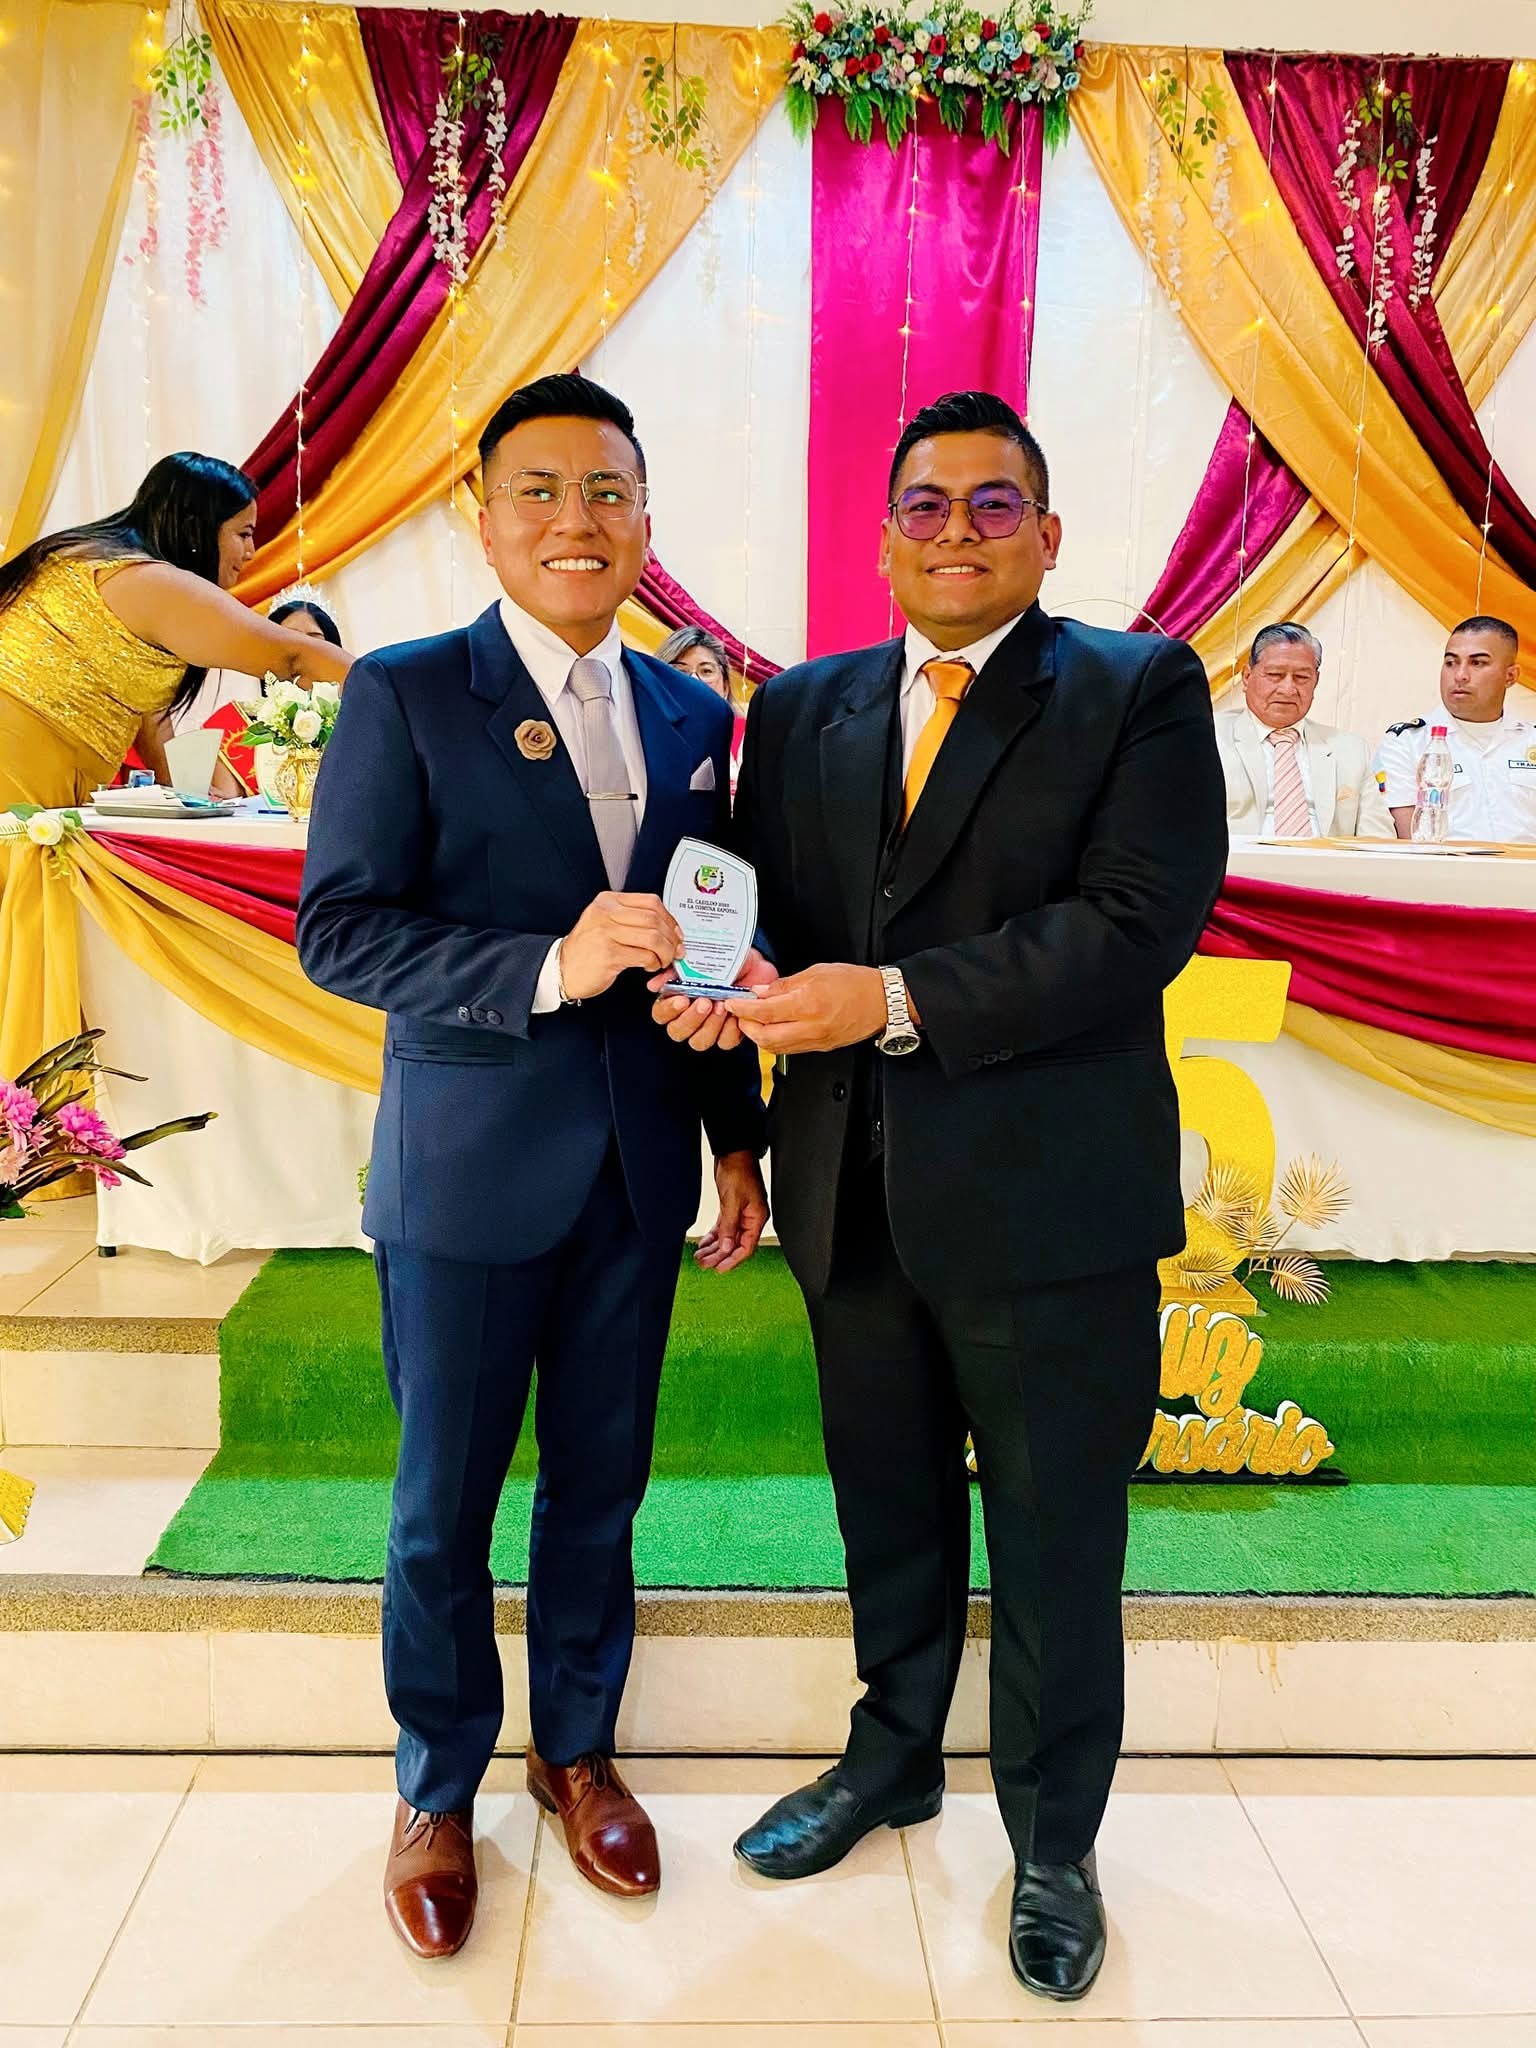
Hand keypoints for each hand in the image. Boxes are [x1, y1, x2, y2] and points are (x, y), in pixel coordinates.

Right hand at [560, 892, 684, 1001]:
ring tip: (663, 960)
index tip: (676, 932)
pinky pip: (644, 956)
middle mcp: (606, 913)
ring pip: (652, 937)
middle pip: (654, 919)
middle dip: (672, 937)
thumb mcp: (604, 922)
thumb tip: (666, 926)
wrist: (560, 969)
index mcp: (608, 901)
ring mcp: (606, 933)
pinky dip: (654, 963)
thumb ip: (630, 919)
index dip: (670, 918)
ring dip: (665, 952)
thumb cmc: (586, 949)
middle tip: (676, 950)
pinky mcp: (609, 954)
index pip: (650, 902)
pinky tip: (650, 966)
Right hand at [648, 946, 779, 1052]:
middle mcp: (689, 1019)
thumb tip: (653, 986)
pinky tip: (734, 1014)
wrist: (754, 964)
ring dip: (710, 1026)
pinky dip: (730, 1030)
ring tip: (722, 1005)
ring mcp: (709, 1029)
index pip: (661, 1015)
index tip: (682, 999)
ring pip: (699, 1042)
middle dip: (690, 1019)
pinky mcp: (729, 1034)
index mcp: (676, 1001)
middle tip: (705, 1002)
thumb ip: (674, 972)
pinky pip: (725, 1042)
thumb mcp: (698, 959)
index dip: (669, 1010)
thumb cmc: (723, 961)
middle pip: (677, 1032)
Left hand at [696, 1150, 768, 1271]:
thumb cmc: (738, 1172)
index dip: (732, 1260)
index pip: (746, 1247)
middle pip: (735, 1245)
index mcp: (756, 1218)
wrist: (733, 1152)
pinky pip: (723, 1228)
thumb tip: (726, 1249)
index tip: (718, 1269)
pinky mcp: (732, 1208)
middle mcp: (750, 1219)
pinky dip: (714, 1237)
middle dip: (719, 1256)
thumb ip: (729, 1226)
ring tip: (700, 1257)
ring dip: (714, 1248)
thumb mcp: (732, 1201)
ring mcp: (741, 1214)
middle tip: (703, 1264)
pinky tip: (704, 1244)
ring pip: (727, 1238)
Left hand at [726, 963, 888, 1054]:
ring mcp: (816, 1040)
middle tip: (740, 1013)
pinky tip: (773, 1028)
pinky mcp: (820, 1047)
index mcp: (809, 1004)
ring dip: (759, 1036)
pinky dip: (775, 1040)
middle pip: (765, 1037)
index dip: (744, 1008)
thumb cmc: (855, 983)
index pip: (765, 1011)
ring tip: (754, 1021)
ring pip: (775, 1047)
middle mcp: (812, 1026)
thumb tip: (762, 992)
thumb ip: (785, 984)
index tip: (733, 1002)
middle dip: (746, 1026)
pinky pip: (790, 1049)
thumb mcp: (816, 972)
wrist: (883, 1001)